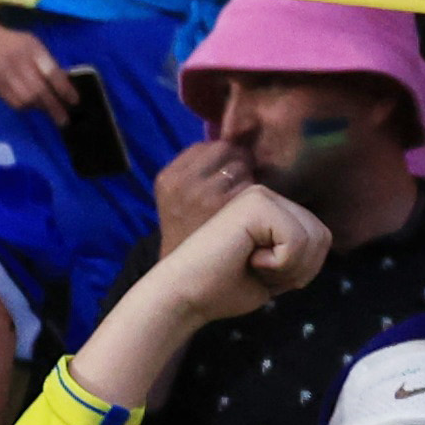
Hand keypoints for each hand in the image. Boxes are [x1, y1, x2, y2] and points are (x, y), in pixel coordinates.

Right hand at [0, 15, 75, 120]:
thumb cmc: (10, 41)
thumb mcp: (32, 43)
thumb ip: (46, 61)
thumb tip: (64, 82)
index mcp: (32, 49)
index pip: (52, 72)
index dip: (64, 89)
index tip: (75, 101)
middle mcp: (19, 63)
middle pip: (40, 90)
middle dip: (54, 107)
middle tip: (65, 120)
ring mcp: (5, 76)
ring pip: (26, 100)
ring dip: (40, 108)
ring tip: (51, 113)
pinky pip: (13, 102)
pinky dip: (25, 107)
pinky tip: (31, 106)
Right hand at [148, 184, 330, 326]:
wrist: (184, 295)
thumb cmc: (222, 289)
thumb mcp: (274, 270)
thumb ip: (300, 253)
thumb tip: (324, 240)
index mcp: (271, 209)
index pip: (320, 237)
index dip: (301, 270)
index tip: (264, 275)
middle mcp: (267, 195)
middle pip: (322, 236)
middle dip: (299, 269)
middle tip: (259, 272)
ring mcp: (261, 195)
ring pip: (314, 238)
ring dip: (289, 268)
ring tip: (254, 266)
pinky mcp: (256, 202)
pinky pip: (298, 240)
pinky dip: (280, 264)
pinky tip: (249, 260)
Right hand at [151, 136, 253, 251]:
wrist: (183, 280)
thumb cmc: (187, 236)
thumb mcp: (177, 199)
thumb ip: (196, 173)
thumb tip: (231, 144)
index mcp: (168, 177)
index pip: (205, 146)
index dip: (222, 156)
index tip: (228, 172)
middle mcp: (183, 181)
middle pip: (226, 150)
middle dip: (238, 162)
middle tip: (243, 182)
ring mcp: (205, 194)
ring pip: (241, 166)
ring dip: (249, 177)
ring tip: (246, 197)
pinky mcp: (227, 208)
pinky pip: (251, 185)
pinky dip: (256, 193)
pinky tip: (251, 209)